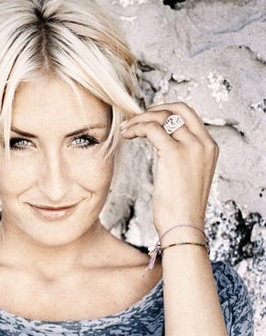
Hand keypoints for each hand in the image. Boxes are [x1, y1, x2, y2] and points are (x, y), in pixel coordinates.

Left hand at [119, 101, 218, 236]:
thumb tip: (164, 148)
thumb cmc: (181, 209)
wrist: (184, 227)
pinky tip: (127, 135)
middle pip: (179, 108)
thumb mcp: (189, 177)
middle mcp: (203, 143)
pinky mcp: (174, 153)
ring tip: (126, 129)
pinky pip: (152, 128)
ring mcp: (191, 147)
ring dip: (140, 119)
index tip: (149, 119)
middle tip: (136, 119)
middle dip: (155, 109)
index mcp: (209, 147)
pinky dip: (136, 127)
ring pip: (163, 117)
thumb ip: (183, 158)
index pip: (189, 116)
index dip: (167, 112)